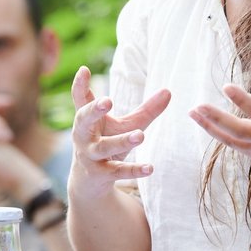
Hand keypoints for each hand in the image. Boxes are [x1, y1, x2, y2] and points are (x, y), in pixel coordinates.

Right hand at [70, 66, 170, 195]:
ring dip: (122, 141)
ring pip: (104, 147)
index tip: (84, 70)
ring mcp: (90, 156)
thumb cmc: (107, 142)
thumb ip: (146, 110)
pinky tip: (150, 168)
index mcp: (87, 119)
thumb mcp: (125, 125)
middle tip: (107, 101)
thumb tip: (169, 91)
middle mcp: (84, 136)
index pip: (80, 99)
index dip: (80, 84)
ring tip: (141, 135)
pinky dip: (134, 170)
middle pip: (83, 120)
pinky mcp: (100, 174)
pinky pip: (118, 171)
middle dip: (94, 110)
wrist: (89, 180)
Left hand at [189, 39, 250, 185]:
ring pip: (232, 141)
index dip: (243, 101)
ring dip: (210, 127)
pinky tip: (205, 122)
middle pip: (240, 131)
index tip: (226, 87)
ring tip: (192, 113)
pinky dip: (219, 135)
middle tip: (197, 106)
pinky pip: (235, 145)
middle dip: (216, 119)